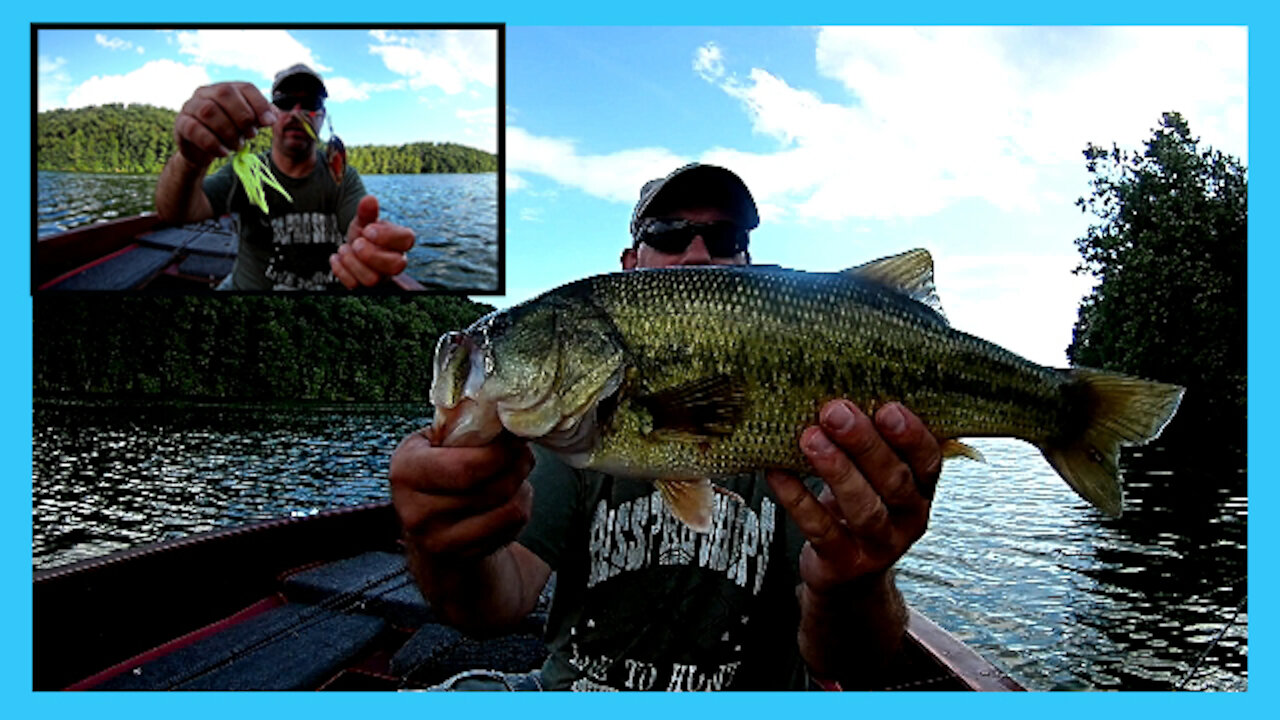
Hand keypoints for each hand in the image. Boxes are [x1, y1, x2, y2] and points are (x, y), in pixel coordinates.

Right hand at [173, 82, 277, 168]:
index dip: (259, 104)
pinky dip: (212, 143)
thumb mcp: (246, 125)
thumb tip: (273, 117)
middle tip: (251, 136)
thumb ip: (259, 119)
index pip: (245, 87)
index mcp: (226, 89)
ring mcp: (190, 106)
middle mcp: (206, 92)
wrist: (202, 150)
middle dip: (243, 117)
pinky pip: (194, 129)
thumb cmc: (228, 133)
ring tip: (237, 146)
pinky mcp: (181, 124)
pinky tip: (223, 152)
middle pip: (225, 94)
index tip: (269, 123)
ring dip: (228, 131)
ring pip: (209, 111)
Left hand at [331, 195, 416, 287]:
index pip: (407, 240)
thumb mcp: (364, 221)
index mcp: (400, 242)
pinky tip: (336, 258)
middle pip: (395, 266)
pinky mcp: (364, 287)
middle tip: (357, 243)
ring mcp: (381, 277)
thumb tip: (369, 199)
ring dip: (352, 262)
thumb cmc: (365, 234)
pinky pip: (354, 286)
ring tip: (344, 249)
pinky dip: (341, 270)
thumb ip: (367, 212)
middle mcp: (395, 262)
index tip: (368, 230)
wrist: (354, 247)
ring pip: (373, 279)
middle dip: (371, 255)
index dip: (387, 236)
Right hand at [389, 430, 533, 560]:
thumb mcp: (436, 443)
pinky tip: (509, 498)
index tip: (514, 439)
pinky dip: (519, 508)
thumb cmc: (438, 470)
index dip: (499, 453)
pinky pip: (510, 528)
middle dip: (517, 466)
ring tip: (517, 474)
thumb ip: (462, 426)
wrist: (428, 523)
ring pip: (507, 510)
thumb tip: (505, 409)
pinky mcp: (460, 557)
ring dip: (522, 487)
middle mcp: (414, 510)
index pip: (464, 468)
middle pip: (490, 489)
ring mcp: (436, 540)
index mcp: (406, 470)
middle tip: (524, 453)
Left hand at [766, 400, 939, 593]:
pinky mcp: (844, 563)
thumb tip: (840, 386)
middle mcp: (908, 517)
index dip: (911, 435)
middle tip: (835, 412)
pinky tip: (778, 472)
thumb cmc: (860, 506)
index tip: (888, 407)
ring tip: (810, 439)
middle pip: (894, 481)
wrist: (849, 576)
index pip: (928, 460)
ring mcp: (879, 545)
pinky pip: (821, 529)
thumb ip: (871, 441)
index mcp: (921, 488)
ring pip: (863, 508)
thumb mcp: (875, 475)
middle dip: (864, 444)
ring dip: (836, 470)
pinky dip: (798, 499)